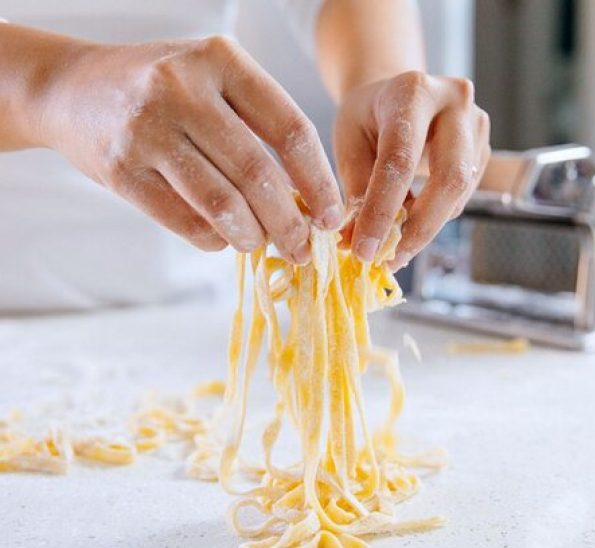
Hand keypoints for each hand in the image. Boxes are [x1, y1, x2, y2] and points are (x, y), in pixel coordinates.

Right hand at [39, 36, 342, 260]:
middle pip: (258, 173)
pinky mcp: (120, 170)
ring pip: (222, 203)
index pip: (290, 129)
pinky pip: (184, 221)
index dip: (319, 182)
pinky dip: (213, 239)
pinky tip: (223, 238)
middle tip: (302, 248)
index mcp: (221, 61)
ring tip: (261, 244)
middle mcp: (182, 88)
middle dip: (290, 223)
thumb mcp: (212, 81)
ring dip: (252, 236)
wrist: (71, 88)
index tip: (333, 217)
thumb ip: (259, 126)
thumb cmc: (160, 90)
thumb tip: (308, 201)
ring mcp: (147, 129)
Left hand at [333, 71, 489, 269]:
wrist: (399, 92)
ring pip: (458, 194)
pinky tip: (410, 225)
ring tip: (392, 247)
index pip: (401, 159)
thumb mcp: (349, 141)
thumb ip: (356, 188)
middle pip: (449, 178)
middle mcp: (455, 101)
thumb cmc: (368, 116)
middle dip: (419, 228)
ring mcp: (477, 125)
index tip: (365, 249)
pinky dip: (434, 218)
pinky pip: (462, 196)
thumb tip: (358, 242)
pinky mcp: (485, 148)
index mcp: (412, 90)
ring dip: (424, 229)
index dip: (383, 209)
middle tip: (390, 259)